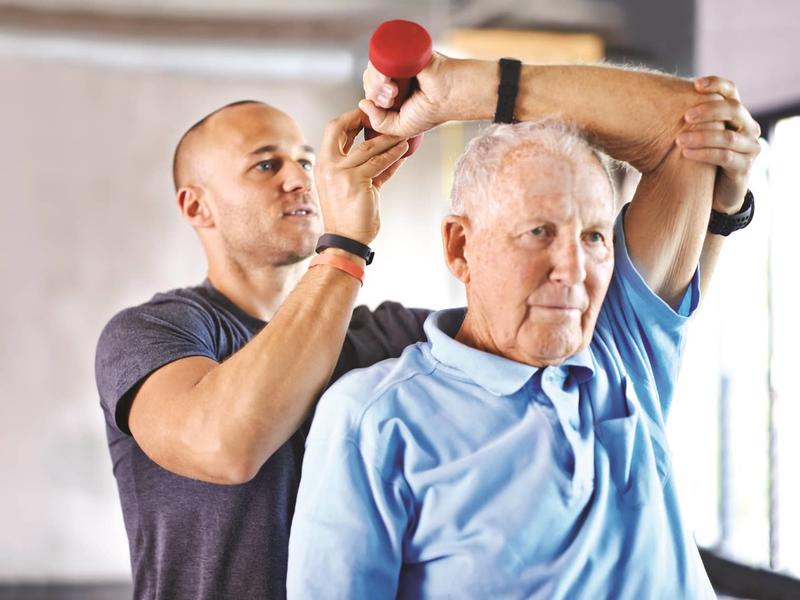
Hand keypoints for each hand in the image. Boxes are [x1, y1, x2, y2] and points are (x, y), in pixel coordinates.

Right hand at [314, 108, 407, 244]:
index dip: (350, 119)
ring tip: (402, 134)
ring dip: (388, 138)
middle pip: (339, 127)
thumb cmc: (349, 217)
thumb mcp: (353, 187)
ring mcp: (340, 173)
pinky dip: (393, 155)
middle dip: (361, 117)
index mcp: (323, 165)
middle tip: (381, 116)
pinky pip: (379, 163)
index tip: (367, 115)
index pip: (333, 131)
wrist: (345, 240)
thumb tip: (388, 153)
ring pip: (367, 146)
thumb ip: (368, 168)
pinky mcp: (355, 181)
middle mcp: (327, 165)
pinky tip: (403, 151)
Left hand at [360, 52, 492, 137]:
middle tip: (392, 99)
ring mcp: (398, 62)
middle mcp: (395, 77)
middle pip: (369, 79)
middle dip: (374, 92)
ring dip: (377, 83)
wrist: (450, 95)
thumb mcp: (401, 128)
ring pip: (373, 68)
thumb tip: (362, 104)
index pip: (371, 92)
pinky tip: (389, 80)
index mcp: (394, 93)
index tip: (387, 107)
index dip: (372, 100)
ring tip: (394, 92)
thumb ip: (380, 123)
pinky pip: (381, 55)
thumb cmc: (432, 112)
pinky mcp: (403, 50)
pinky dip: (379, 69)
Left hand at [677, 76, 760, 213]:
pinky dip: (704, 154)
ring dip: (702, 137)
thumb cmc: (701, 159)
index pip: (732, 90)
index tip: (695, 84)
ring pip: (727, 137)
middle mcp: (748, 127)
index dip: (716, 84)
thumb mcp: (696, 136)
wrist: (715, 192)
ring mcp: (750, 147)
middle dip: (709, 110)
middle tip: (686, 115)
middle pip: (734, 109)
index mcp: (736, 115)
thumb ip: (689, 119)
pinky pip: (725, 157)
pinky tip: (686, 154)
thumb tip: (656, 99)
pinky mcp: (745, 167)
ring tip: (679, 140)